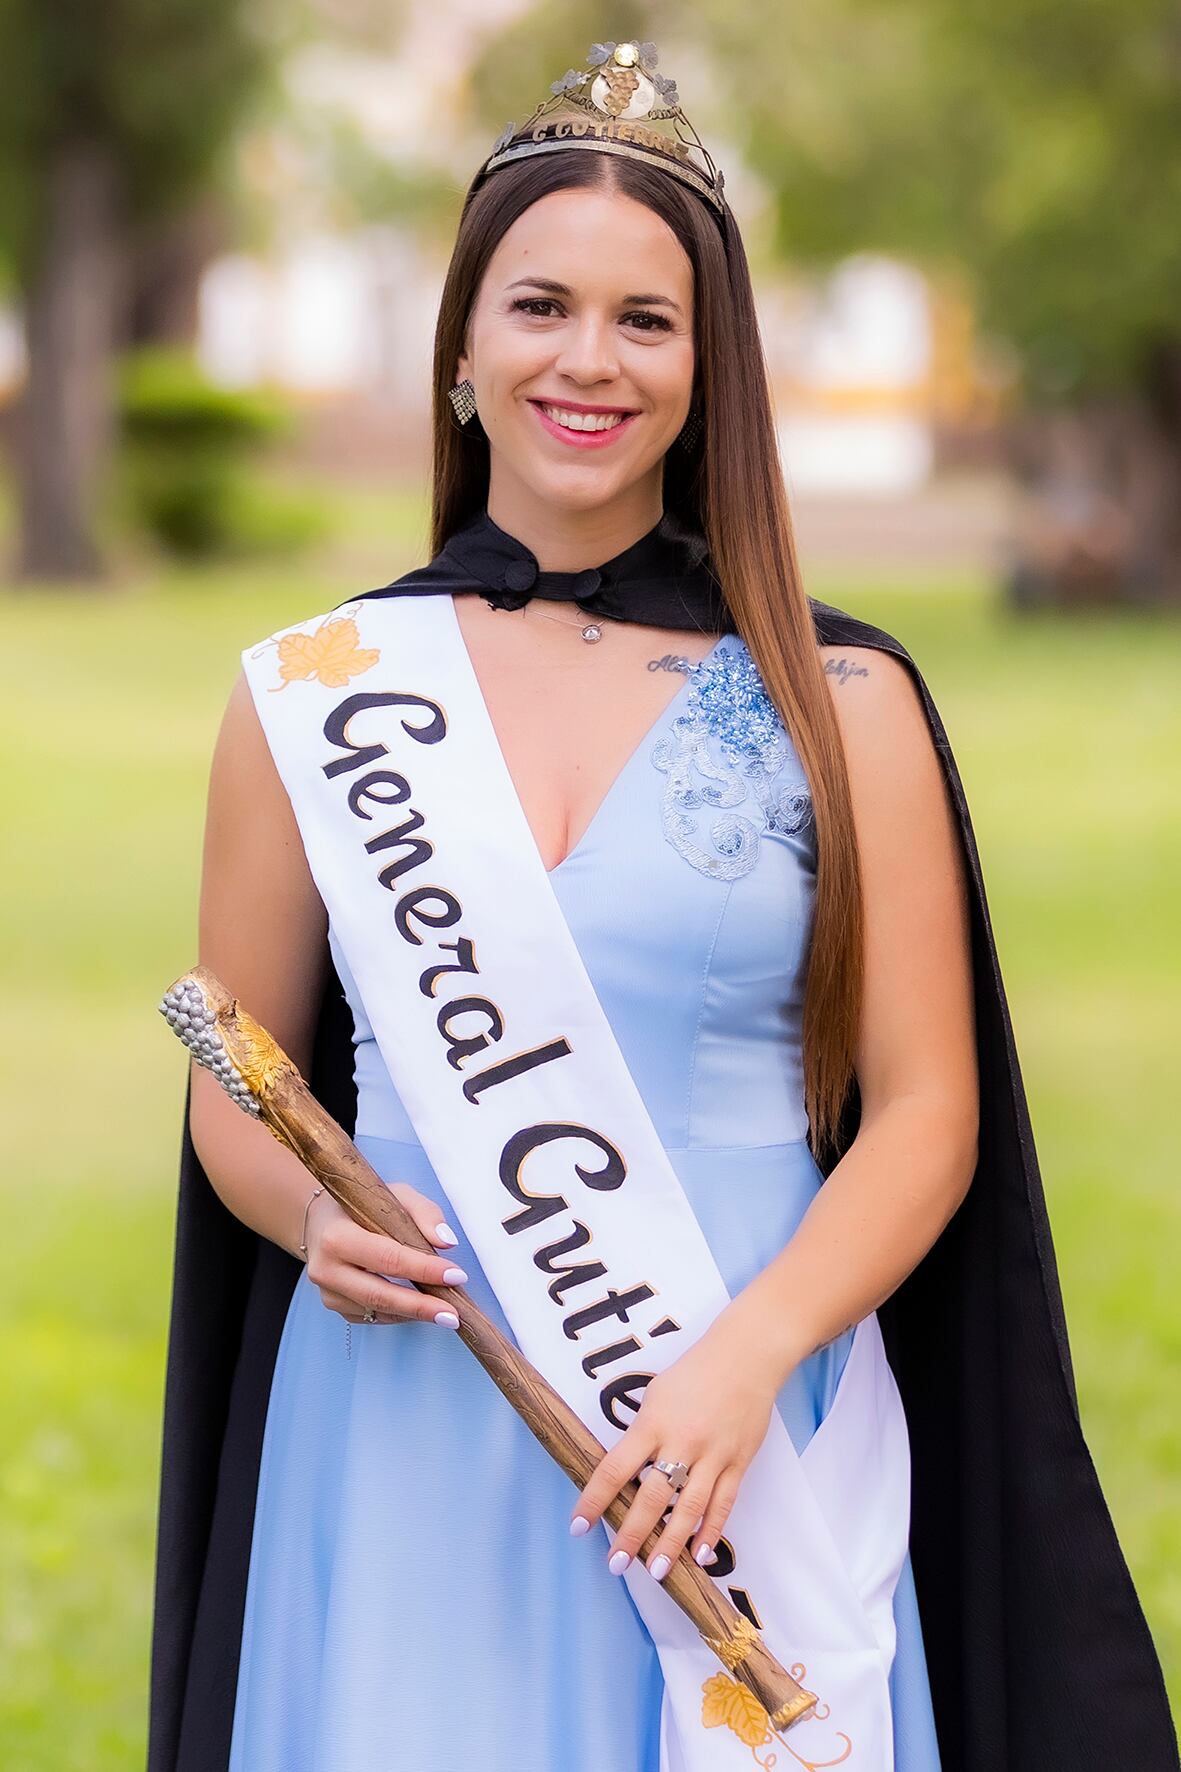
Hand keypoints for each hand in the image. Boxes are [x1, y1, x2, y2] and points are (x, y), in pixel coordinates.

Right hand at [303, 1183, 468, 1327]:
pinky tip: (420, 1309)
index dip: (423, 1269)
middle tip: (453, 1314)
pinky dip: (399, 1315)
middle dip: (420, 1306)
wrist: (322, 1221)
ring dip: (413, 1314)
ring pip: (376, 1310)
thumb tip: (446, 1242)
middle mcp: (325, 1268)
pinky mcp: (334, 1306)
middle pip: (379, 1294)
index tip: (456, 1275)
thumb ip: (424, 1213)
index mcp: (336, 1236)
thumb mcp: (395, 1194)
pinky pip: (371, 1317)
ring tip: (445, 1314)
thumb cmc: (361, 1206)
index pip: (387, 1257)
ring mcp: (327, 1292)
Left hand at [568, 1318, 778, 1582]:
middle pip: (653, 1497)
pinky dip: (712, 1531)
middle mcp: (682, 1442)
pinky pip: (724, 1504)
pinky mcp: (739, 1463)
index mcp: (653, 1423)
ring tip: (656, 1571)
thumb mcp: (655, 1394)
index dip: (594, 1500)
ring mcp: (713, 1455)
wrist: (745, 1357)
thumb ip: (641, 1433)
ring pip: (690, 1508)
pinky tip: (700, 1555)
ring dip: (671, 1543)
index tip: (579, 1527)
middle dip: (632, 1534)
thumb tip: (625, 1472)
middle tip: (616, 1564)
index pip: (616, 1468)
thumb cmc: (693, 1373)